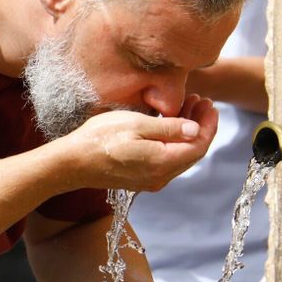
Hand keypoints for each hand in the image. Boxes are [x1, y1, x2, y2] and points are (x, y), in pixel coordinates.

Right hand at [59, 95, 218, 191]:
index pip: (199, 145)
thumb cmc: (99, 139)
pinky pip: (168, 161)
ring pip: (181, 156)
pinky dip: (175, 142)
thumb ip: (169, 128)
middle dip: (201, 126)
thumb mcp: (136, 124)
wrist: (71, 163)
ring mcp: (151, 180)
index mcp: (163, 163)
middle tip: (201, 101)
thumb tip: (196, 129)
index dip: (208, 124)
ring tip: (188, 108)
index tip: (209, 103)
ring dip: (188, 134)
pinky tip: (170, 126)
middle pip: (192, 152)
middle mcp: (161, 177)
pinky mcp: (142, 179)